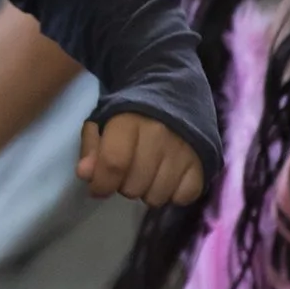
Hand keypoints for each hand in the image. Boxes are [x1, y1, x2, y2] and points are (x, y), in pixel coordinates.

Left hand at [79, 114, 206, 206]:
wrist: (176, 91)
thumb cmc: (133, 112)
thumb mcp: (103, 121)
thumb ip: (91, 147)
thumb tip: (85, 175)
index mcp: (130, 121)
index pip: (113, 163)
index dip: (101, 183)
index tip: (99, 187)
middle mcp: (160, 135)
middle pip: (133, 187)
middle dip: (124, 185)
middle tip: (129, 169)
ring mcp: (184, 150)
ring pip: (156, 197)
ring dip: (148, 191)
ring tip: (149, 171)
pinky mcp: (203, 163)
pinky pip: (183, 198)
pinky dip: (173, 193)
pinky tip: (169, 175)